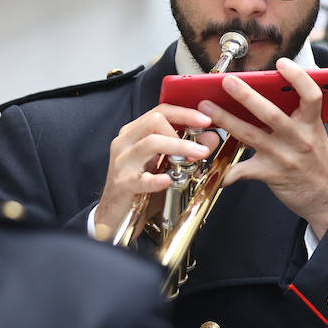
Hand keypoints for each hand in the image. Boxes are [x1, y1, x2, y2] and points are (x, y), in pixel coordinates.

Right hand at [92, 104, 218, 237]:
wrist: (115, 215)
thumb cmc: (141, 188)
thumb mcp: (167, 167)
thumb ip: (190, 151)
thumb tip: (211, 137)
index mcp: (135, 133)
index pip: (160, 112)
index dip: (185, 113)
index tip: (207, 120)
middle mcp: (125, 142)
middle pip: (154, 121)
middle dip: (183, 129)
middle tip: (202, 145)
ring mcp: (122, 162)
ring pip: (150, 143)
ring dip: (178, 147)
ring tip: (196, 157)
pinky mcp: (121, 183)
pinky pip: (139, 178)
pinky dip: (156, 179)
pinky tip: (168, 180)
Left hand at [199, 58, 327, 237]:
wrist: (326, 196)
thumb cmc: (316, 160)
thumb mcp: (313, 133)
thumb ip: (297, 114)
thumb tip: (271, 90)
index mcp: (311, 124)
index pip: (311, 96)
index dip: (298, 77)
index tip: (282, 63)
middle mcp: (298, 139)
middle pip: (271, 114)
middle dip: (247, 96)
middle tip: (228, 81)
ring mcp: (283, 157)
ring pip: (250, 136)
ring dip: (225, 120)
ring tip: (207, 107)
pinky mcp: (270, 174)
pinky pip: (242, 171)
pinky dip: (225, 170)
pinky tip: (209, 166)